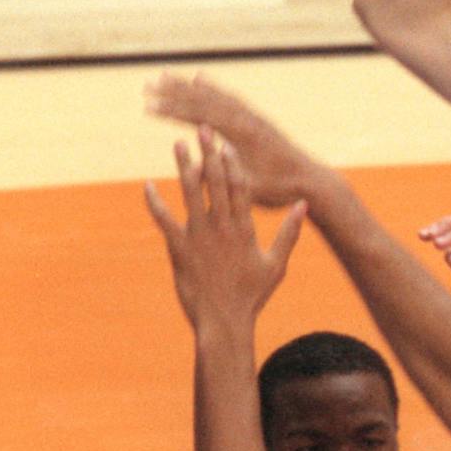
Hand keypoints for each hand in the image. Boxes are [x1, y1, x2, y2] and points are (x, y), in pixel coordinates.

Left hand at [146, 130, 304, 331]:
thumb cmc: (252, 296)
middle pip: (215, 182)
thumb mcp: (277, 265)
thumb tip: (303, 206)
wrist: (224, 322)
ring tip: (178, 144)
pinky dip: (155, 203)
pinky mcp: (179, 249)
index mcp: (244, 228)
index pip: (240, 186)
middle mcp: (222, 226)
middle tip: (203, 129)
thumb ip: (290, 233)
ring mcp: (199, 236)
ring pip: (190, 194)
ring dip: (184, 167)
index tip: (228, 140)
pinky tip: (147, 186)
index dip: (233, 161)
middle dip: (209, 153)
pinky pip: (164, 221)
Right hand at [147, 72, 342, 213]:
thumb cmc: (280, 189)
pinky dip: (212, 87)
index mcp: (241, 134)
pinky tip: (200, 79)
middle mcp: (245, 118)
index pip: (200, 117)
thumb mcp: (248, 189)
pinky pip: (228, 97)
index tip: (147, 106)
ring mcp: (251, 116)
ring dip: (188, 85)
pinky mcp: (255, 118)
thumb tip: (192, 169)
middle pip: (204, 99)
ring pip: (215, 94)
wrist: (310, 180)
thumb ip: (224, 178)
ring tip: (165, 74)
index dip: (171, 111)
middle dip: (173, 92)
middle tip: (147, 83)